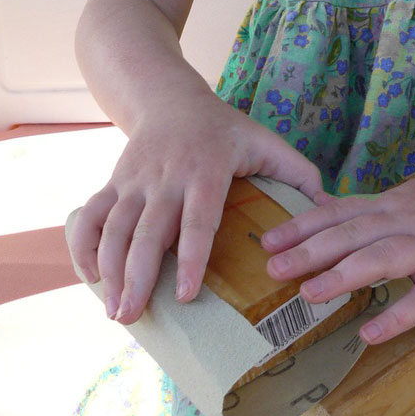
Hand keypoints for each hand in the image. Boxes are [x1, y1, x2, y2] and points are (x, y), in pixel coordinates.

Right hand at [66, 91, 323, 323]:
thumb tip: (331, 208)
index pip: (198, 220)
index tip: (188, 295)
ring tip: (115, 311)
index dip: (193, 258)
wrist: (169, 98)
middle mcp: (166, 177)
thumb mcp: (267, 141)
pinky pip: (90, 216)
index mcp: (207, 171)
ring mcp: (134, 180)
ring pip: (114, 228)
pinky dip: (84, 246)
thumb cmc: (225, 128)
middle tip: (134, 317)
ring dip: (109, 270)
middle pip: (148, 232)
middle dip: (138, 276)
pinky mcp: (114, 182)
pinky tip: (91, 277)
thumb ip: (299, 173)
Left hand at [260, 170, 414, 343]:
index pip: (341, 212)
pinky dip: (397, 315)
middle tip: (273, 269)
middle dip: (311, 251)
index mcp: (394, 204)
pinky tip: (371, 333)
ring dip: (344, 276)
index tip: (268, 241)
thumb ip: (371, 208)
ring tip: (309, 294)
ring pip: (383, 259)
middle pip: (354, 234)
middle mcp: (408, 221)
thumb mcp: (410, 196)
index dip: (303, 226)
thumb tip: (325, 212)